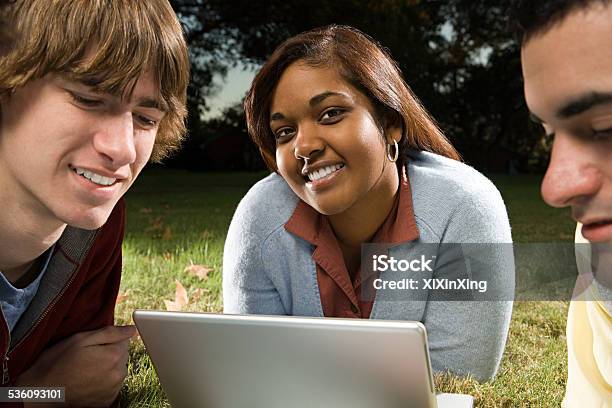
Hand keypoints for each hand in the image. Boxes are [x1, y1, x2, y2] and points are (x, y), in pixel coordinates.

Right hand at [17, 325, 136, 406]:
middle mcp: (118, 374)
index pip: (125, 339)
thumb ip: (110, 333)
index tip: (93, 345)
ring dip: (107, 367)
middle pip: (123, 354)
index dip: (108, 340)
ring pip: (118, 369)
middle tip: (86, 357)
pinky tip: (87, 380)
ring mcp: (113, 389)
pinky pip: (113, 384)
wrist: (42, 392)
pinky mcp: (107, 400)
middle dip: (109, 352)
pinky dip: (104, 380)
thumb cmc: (58, 363)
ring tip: (85, 369)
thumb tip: (131, 329)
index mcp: (114, 355)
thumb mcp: (80, 339)